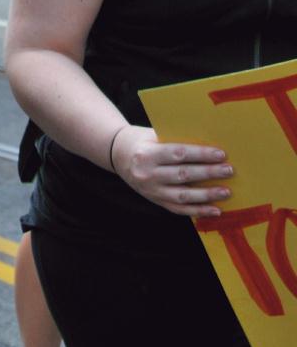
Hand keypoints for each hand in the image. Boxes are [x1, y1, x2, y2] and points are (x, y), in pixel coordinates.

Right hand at [110, 125, 232, 217]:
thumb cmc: (142, 141)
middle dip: (208, 173)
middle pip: (182, 174)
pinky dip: (198, 211)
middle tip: (229, 170)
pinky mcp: (155, 200)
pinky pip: (178, 209)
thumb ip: (176, 141)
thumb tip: (208, 146)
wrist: (118, 155)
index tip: (221, 154)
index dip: (200, 154)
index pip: (178, 154)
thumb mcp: (153, 135)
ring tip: (226, 192)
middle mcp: (147, 174)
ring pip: (182, 195)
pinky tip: (215, 210)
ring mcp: (151, 190)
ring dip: (206, 195)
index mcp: (147, 154)